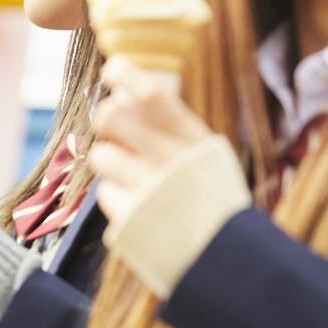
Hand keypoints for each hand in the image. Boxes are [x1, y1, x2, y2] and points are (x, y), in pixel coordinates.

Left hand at [89, 58, 212, 222]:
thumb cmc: (210, 196)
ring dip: (111, 162)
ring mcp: (150, 190)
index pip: (151, 94)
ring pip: (101, 155)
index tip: (112, 71)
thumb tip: (123, 90)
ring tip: (132, 175)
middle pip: (111, 117)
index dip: (125, 75)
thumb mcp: (204, 153)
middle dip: (105, 118)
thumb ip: (169, 124)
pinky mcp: (132, 218)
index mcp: (193, 138)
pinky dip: (117, 197)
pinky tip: (138, 205)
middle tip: (114, 130)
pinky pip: (105, 193)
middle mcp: (172, 160)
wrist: (226, 256)